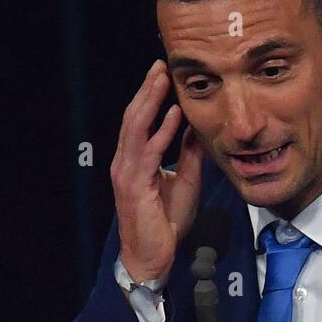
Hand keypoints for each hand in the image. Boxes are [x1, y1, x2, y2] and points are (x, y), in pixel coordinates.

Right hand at [110, 59, 204, 280]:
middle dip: (147, 90)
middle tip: (161, 65)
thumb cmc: (165, 223)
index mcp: (135, 160)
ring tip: (162, 78)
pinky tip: (173, 115)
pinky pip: (148, 152)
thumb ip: (188, 155)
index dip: (151, 97)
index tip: (164, 74)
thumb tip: (196, 128)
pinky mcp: (135, 186)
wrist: (153, 256)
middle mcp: (126, 162)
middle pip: (134, 116)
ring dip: (150, 101)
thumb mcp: (184, 182)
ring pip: (136, 127)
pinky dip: (161, 131)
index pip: (140, 121)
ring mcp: (128, 173)